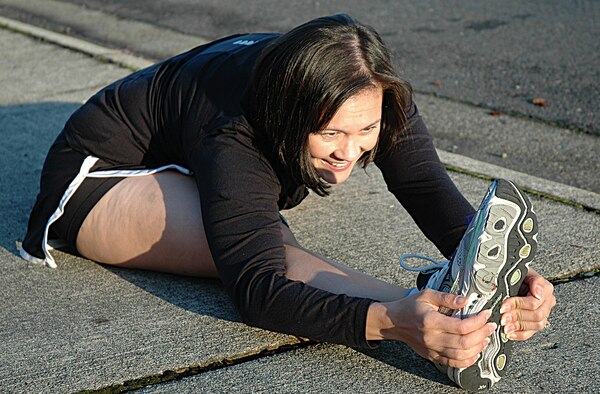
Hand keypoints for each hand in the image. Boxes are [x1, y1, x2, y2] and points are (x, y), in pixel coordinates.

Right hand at [369, 289, 496, 367]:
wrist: (393, 321)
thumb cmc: (410, 306)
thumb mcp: (427, 295)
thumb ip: (447, 297)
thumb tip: (466, 300)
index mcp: (431, 321)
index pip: (461, 326)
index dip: (478, 321)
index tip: (486, 314)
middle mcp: (431, 337)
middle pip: (464, 342)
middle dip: (482, 334)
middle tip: (490, 326)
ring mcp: (431, 349)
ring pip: (460, 356)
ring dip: (477, 348)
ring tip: (485, 338)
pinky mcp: (432, 356)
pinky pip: (453, 363)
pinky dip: (467, 361)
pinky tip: (475, 352)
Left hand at [499, 268, 555, 339]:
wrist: (515, 279)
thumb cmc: (518, 275)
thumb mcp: (523, 271)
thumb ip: (532, 280)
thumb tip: (538, 292)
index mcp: (546, 289)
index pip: (535, 301)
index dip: (518, 304)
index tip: (505, 305)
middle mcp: (547, 302)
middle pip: (536, 315)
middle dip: (517, 316)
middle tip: (503, 317)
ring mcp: (543, 314)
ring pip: (536, 325)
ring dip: (518, 326)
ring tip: (505, 326)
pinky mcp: (536, 323)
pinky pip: (531, 332)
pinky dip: (520, 334)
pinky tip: (510, 333)